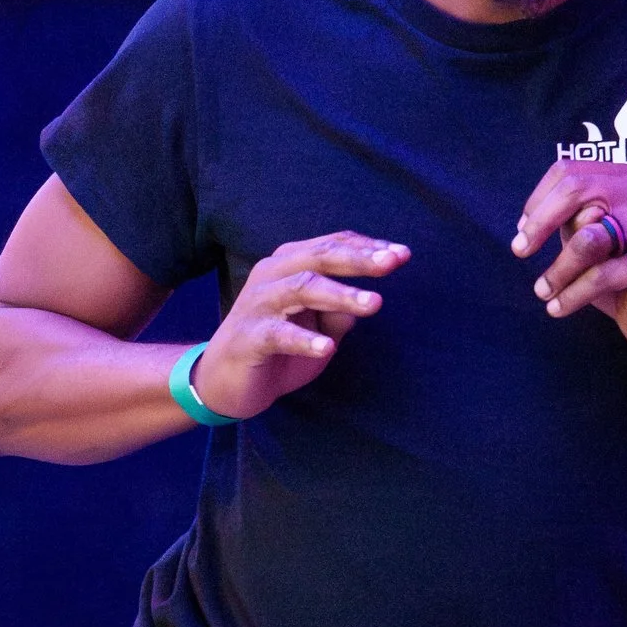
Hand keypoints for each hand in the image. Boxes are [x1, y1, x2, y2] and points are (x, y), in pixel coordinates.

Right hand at [192, 236, 406, 420]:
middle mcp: (272, 275)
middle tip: (393, 263)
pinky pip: (279, 334)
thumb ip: (340, 311)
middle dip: (359, 259)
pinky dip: (304, 340)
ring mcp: (258, 304)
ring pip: (302, 288)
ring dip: (340, 295)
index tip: (402, 255)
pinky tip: (328, 348)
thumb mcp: (318, 327)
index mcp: (290, 264)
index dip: (367, 248)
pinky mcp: (249, 337)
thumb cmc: (279, 348)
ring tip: (374, 305)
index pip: (332, 246)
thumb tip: (366, 302)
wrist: (224, 381)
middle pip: (320, 257)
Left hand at [510, 163, 626, 355]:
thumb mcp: (588, 241)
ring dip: (558, 269)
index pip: (569, 171)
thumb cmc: (619, 275)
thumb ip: (567, 222)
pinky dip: (571, 295)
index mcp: (626, 179)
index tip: (522, 230)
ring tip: (543, 291)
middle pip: (576, 190)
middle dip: (541, 223)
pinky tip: (557, 307)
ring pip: (587, 238)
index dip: (538, 200)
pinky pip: (599, 276)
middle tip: (520, 251)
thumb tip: (529, 222)